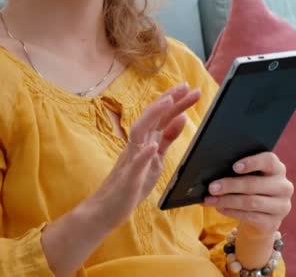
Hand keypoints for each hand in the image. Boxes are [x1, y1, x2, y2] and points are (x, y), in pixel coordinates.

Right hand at [85, 83, 200, 228]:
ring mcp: (131, 160)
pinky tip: (152, 147)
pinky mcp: (128, 179)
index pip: (161, 117)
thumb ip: (167, 139)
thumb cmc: (132, 184)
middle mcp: (137, 145)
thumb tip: (181, 118)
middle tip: (187, 86)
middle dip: (169, 100)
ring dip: (154, 116)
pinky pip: (135, 165)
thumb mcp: (156, 158)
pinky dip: (144, 155)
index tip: (190, 88)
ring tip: (169, 102)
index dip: (175, 101)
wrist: (105, 209)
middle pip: (152, 117)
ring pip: (140, 132)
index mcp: (146, 141)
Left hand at [203, 152, 293, 234]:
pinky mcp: (273, 223)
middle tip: (212, 187)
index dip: (252, 162)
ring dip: (227, 200)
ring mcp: (281, 206)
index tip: (234, 167)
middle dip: (230, 185)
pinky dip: (231, 212)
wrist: (263, 218)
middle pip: (255, 184)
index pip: (269, 161)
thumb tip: (213, 174)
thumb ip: (238, 172)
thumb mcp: (250, 178)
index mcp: (278, 169)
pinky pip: (249, 216)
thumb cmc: (251, 190)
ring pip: (251, 202)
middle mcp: (283, 187)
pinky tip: (220, 208)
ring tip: (211, 199)